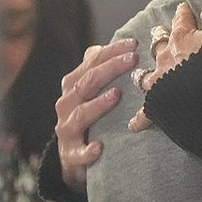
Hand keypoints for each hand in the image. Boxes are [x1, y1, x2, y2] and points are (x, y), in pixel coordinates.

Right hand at [54, 38, 137, 189]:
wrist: (72, 157)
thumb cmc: (89, 116)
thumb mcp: (92, 91)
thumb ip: (100, 69)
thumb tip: (120, 44)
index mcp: (73, 85)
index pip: (91, 62)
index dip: (112, 52)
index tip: (134, 44)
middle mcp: (67, 104)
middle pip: (86, 83)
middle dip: (110, 69)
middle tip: (133, 60)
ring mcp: (67, 130)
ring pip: (80, 114)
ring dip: (98, 104)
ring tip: (116, 95)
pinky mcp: (71, 155)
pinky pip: (78, 153)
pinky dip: (87, 151)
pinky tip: (99, 147)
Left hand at [128, 1, 201, 130]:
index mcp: (182, 38)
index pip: (181, 19)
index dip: (183, 12)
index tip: (183, 9)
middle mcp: (165, 57)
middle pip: (160, 43)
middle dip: (161, 38)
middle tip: (162, 36)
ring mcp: (158, 81)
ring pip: (146, 73)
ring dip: (147, 72)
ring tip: (146, 74)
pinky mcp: (157, 105)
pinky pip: (145, 112)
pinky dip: (139, 118)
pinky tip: (134, 124)